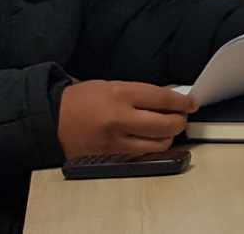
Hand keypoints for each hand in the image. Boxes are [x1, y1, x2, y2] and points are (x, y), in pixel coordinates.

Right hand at [57, 80, 197, 158]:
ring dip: (168, 137)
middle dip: (179, 121)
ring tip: (166, 129)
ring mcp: (116, 141)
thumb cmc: (81, 100)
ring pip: (158, 144)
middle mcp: (120, 118)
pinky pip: (142, 154)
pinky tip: (150, 139)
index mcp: (120, 94)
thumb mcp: (111, 86)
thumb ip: (139, 94)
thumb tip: (168, 101)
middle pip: (165, 125)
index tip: (191, 103)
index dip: (182, 102)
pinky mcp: (112, 157)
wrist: (51, 120)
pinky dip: (151, 147)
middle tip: (180, 117)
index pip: (162, 100)